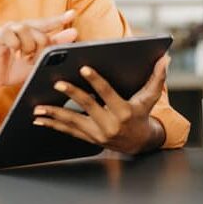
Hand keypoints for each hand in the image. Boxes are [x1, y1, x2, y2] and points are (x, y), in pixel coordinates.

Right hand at [0, 10, 77, 92]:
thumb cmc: (11, 68)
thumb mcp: (35, 60)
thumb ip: (53, 46)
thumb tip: (73, 34)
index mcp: (28, 31)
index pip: (47, 24)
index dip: (59, 19)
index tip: (73, 14)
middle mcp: (19, 26)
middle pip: (41, 32)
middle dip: (41, 50)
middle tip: (32, 60)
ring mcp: (9, 29)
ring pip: (29, 33)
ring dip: (29, 49)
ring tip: (23, 58)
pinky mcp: (0, 35)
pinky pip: (15, 38)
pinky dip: (17, 48)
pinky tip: (13, 54)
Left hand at [32, 53, 169, 154]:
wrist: (140, 144)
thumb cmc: (142, 115)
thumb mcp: (150, 98)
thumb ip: (156, 78)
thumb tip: (164, 59)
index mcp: (124, 111)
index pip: (108, 93)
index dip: (96, 80)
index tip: (83, 68)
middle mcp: (110, 124)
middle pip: (87, 106)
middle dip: (71, 94)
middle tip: (56, 83)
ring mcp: (98, 133)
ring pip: (73, 122)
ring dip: (54, 114)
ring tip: (38, 107)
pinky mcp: (89, 138)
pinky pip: (68, 131)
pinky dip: (53, 124)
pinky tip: (39, 119)